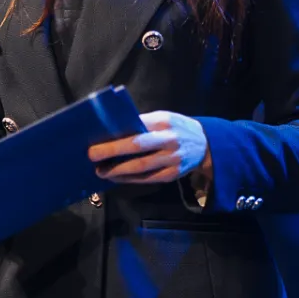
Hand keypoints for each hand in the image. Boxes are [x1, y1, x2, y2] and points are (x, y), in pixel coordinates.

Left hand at [89, 111, 211, 185]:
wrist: (205, 144)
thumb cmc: (175, 128)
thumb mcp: (163, 118)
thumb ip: (142, 123)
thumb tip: (113, 131)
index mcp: (164, 122)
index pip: (136, 127)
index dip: (116, 136)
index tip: (96, 141)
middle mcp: (169, 140)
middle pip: (137, 147)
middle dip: (113, 152)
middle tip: (92, 156)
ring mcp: (172, 159)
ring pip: (141, 167)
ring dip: (118, 170)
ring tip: (101, 171)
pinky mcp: (173, 174)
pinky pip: (147, 179)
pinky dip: (130, 179)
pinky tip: (117, 177)